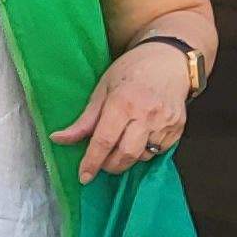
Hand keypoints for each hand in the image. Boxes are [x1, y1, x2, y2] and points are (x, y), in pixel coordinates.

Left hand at [53, 43, 190, 179]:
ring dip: (128, 158)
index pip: (104, 141)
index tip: (84, 177)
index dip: (92, 162)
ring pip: (143, 156)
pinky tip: (139, 138)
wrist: (169, 60)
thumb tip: (57, 139)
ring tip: (121, 144)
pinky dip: (145, 152)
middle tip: (101, 163)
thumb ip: (84, 120)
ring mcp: (165, 122)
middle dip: (110, 165)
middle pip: (125, 155)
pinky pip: (159, 152)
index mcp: (123, 103)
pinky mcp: (178, 128)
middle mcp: (146, 115)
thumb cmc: (130, 71)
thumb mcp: (102, 90)